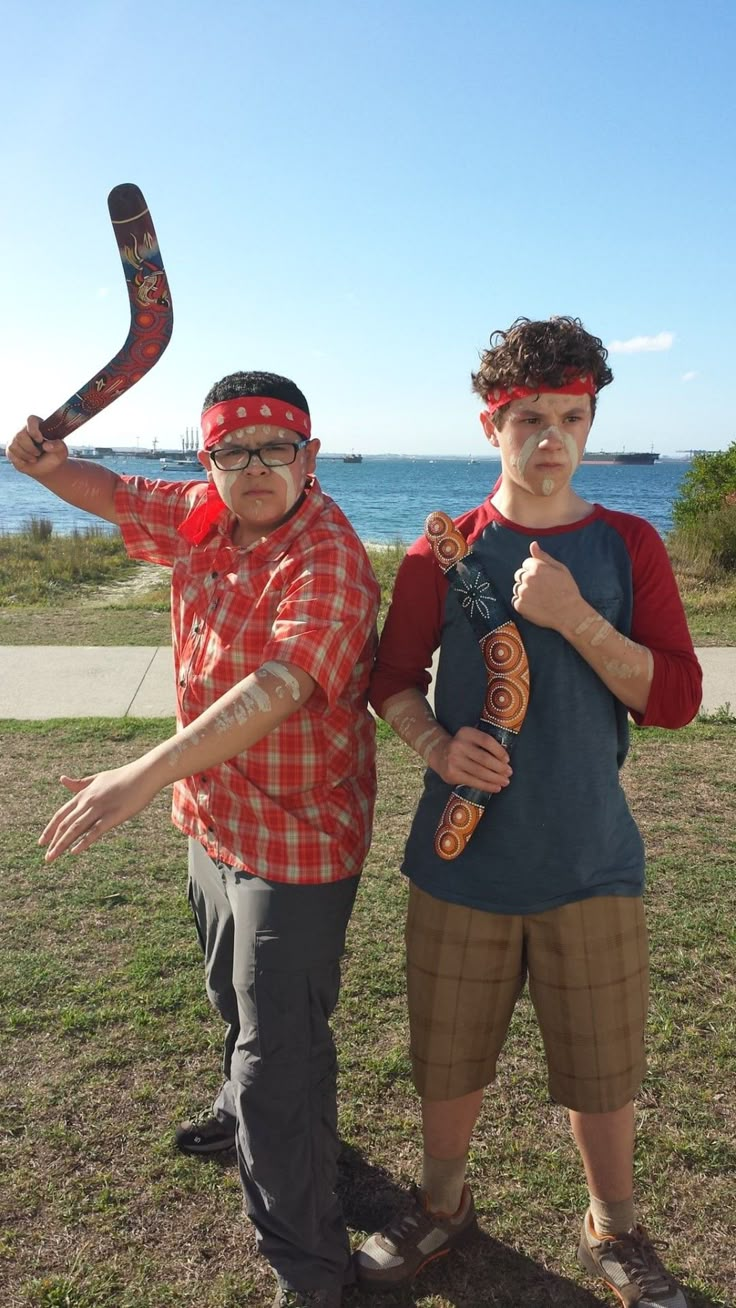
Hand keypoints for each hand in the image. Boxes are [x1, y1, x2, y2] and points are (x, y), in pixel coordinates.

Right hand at [6, 416, 68, 479]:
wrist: (48, 467)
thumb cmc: (55, 454)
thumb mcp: (61, 450)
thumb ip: (58, 446)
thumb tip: (47, 445)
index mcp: (38, 425)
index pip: (31, 420)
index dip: (33, 430)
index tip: (40, 440)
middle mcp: (24, 429)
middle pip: (20, 435)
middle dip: (30, 448)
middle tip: (39, 453)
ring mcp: (16, 439)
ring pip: (14, 445)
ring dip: (27, 455)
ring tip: (35, 458)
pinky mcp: (11, 449)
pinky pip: (11, 454)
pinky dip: (21, 460)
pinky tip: (28, 460)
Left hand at [39, 759, 162, 863]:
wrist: (145, 774)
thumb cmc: (123, 776)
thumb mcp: (98, 778)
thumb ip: (79, 783)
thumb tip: (61, 779)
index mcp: (84, 793)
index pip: (61, 814)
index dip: (50, 829)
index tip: (42, 842)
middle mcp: (88, 801)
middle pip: (65, 824)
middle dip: (53, 842)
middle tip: (46, 857)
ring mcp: (100, 808)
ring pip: (76, 829)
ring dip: (62, 845)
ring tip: (52, 857)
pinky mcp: (114, 815)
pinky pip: (95, 831)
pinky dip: (83, 842)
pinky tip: (74, 852)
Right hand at [428, 725, 511, 792]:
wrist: (439, 754)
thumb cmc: (463, 747)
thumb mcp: (471, 738)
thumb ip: (485, 743)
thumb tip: (505, 759)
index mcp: (466, 733)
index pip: (486, 741)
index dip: (499, 751)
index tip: (507, 760)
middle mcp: (458, 745)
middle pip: (484, 758)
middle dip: (499, 767)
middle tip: (509, 773)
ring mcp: (453, 760)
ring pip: (480, 772)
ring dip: (495, 778)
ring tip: (505, 782)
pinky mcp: (452, 774)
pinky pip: (473, 782)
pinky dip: (486, 786)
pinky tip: (495, 787)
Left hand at [511, 541, 581, 629]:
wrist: (570, 613)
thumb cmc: (568, 590)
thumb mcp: (560, 569)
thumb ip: (543, 557)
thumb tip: (533, 544)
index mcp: (537, 567)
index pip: (526, 564)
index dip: (535, 571)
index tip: (544, 579)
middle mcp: (527, 578)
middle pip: (519, 575)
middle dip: (527, 580)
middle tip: (542, 590)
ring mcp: (522, 593)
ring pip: (517, 589)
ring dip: (525, 592)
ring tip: (539, 599)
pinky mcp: (520, 606)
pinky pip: (516, 601)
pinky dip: (523, 604)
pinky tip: (535, 606)